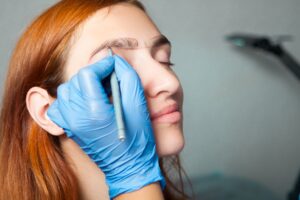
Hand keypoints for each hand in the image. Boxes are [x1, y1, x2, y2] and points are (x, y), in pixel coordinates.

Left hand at [47, 55, 164, 198]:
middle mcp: (76, 117)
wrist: (128, 165)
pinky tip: (86, 101)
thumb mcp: (138, 103)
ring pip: (66, 90)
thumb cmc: (137, 138)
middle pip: (76, 80)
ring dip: (82, 84)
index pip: (87, 74)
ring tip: (99, 90)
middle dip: (94, 74)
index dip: (102, 65)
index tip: (114, 66)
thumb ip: (127, 76)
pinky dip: (71, 98)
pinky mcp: (69, 129)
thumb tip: (115, 61)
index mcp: (95, 112)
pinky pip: (60, 105)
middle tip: (110, 79)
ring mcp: (70, 124)